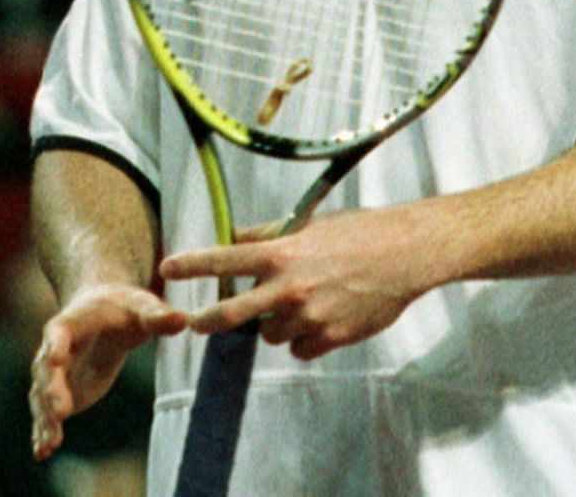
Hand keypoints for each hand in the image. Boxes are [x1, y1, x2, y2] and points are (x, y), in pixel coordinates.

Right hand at [30, 283, 186, 458]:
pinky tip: (43, 452)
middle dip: (52, 391)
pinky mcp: (58, 393)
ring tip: (51, 443)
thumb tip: (181, 320)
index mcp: (71, 322)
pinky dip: (43, 431)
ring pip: (42, 397)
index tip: (55, 359)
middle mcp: (53, 349)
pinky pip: (46, 412)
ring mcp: (53, 374)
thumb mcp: (142, 306)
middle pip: (47, 371)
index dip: (56, 345)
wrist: (105, 312)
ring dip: (45, 419)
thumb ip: (157, 315)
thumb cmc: (125, 307)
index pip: (59, 332)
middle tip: (62, 412)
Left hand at [159, 206, 429, 361]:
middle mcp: (288, 287)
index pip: (224, 259)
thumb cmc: (363, 233)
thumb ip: (272, 236)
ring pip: (271, 334)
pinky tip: (325, 318)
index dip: (191, 265)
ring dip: (277, 324)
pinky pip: (300, 349)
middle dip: (207, 321)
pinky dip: (306, 339)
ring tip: (307, 303)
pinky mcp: (328, 337)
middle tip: (198, 322)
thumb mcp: (314, 225)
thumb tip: (238, 238)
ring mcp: (308, 316)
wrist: (408, 254)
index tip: (168, 269)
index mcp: (282, 254)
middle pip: (228, 315)